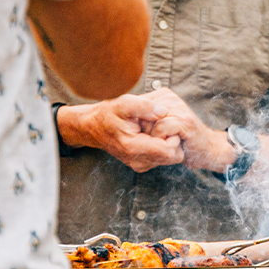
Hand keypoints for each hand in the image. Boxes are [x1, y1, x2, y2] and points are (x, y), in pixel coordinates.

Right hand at [62, 96, 182, 172]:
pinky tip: (154, 135)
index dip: (174, 136)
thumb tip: (164, 111)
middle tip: (164, 125)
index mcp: (133, 147)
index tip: (168, 123)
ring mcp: (140, 164)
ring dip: (169, 143)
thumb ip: (144, 106)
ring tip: (157, 129)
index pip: (168, 150)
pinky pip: (163, 158)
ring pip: (171, 159)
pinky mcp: (142, 164)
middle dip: (174, 140)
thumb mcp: (123, 103)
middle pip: (173, 157)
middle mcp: (138, 161)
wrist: (94, 127)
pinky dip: (164, 147)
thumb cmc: (108, 114)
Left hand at [141, 88, 236, 172]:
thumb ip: (144, 117)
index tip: (147, 132)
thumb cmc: (180, 139)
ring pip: (150, 120)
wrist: (208, 149)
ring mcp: (178, 106)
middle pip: (140, 112)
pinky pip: (161, 127)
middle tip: (159, 137)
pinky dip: (161, 138)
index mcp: (161, 95)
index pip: (134, 104)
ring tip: (166, 140)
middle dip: (144, 129)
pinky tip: (171, 141)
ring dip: (153, 136)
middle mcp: (169, 96)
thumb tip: (125, 120)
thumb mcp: (156, 125)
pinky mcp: (184, 120)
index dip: (137, 123)